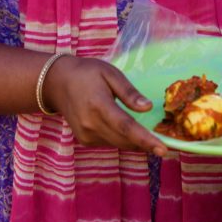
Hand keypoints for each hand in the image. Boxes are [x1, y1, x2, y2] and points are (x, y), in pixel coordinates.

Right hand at [43, 55, 168, 156]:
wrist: (57, 82)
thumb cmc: (87, 73)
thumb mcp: (110, 73)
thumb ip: (129, 92)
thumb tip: (148, 107)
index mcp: (99, 105)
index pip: (126, 127)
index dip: (146, 139)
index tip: (163, 149)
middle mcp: (91, 124)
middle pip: (124, 140)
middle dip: (146, 144)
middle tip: (165, 145)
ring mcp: (85, 134)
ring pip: (118, 144)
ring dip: (135, 142)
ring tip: (150, 138)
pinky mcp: (84, 139)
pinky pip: (109, 143)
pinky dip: (122, 139)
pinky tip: (127, 131)